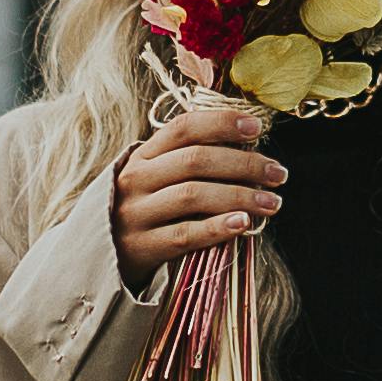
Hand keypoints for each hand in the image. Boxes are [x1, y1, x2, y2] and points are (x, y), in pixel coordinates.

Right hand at [112, 96, 285, 283]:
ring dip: (240, 196)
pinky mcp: (142, 247)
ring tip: (273, 203)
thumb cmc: (144, 211)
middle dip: (244, 164)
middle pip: (195, 160)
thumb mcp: (154, 178)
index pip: (184, 127)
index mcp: (143, 156)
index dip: (222, 123)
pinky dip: (218, 227)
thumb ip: (188, 160)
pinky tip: (244, 224)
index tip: (257, 127)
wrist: (102, 257)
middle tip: (279, 174)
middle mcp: (136, 179)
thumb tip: (249, 148)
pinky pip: (185, 234)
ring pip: (193, 196)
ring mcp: (136, 213)